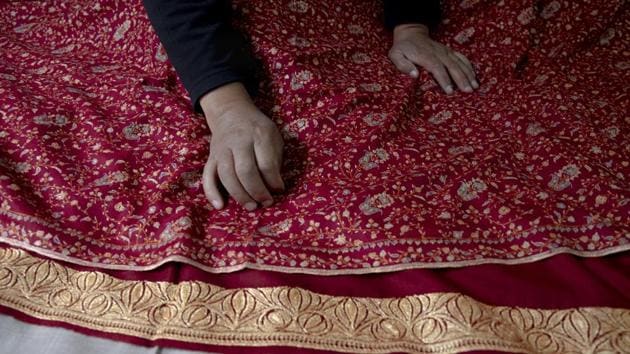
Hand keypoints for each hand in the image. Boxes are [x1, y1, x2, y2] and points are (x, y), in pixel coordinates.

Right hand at [200, 82, 284, 210]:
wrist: (231, 112)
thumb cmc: (257, 129)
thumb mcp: (273, 136)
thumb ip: (275, 159)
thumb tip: (275, 186)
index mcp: (259, 134)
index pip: (266, 163)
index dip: (273, 181)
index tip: (279, 190)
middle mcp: (238, 141)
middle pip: (245, 170)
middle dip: (256, 190)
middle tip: (266, 202)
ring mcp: (222, 150)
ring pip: (226, 175)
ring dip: (239, 194)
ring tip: (251, 206)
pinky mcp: (211, 157)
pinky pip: (207, 176)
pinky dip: (212, 192)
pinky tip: (220, 205)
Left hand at [388, 24, 477, 93]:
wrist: (411, 34)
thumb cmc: (402, 48)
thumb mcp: (395, 55)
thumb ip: (403, 65)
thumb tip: (414, 75)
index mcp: (425, 56)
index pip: (437, 68)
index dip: (444, 79)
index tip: (450, 91)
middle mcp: (438, 53)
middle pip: (452, 66)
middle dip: (461, 79)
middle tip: (467, 91)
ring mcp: (445, 51)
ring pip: (459, 62)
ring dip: (468, 74)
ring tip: (474, 86)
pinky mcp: (449, 51)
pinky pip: (461, 57)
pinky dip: (469, 66)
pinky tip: (474, 76)